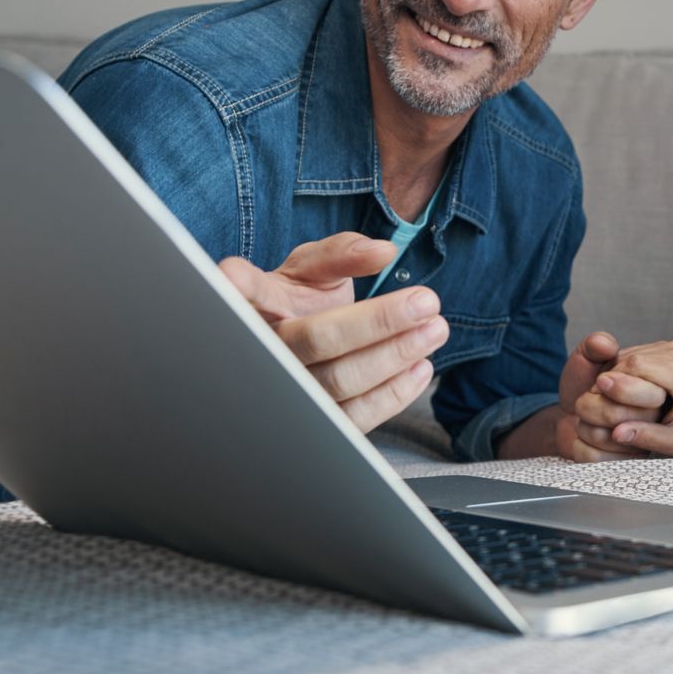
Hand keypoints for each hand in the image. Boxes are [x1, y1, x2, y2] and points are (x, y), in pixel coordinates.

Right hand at [217, 232, 446, 432]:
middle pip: (319, 340)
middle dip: (380, 321)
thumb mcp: (312, 267)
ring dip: (396, 355)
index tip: (236, 276)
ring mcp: (287, 391)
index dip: (237, 286)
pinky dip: (395, 394)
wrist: (294, 346)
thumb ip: (343, 253)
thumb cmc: (297, 302)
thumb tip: (383, 252)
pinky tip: (421, 367)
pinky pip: (355, 416)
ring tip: (435, 329)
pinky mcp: (314, 421)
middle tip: (427, 301)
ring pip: (341, 382)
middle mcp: (266, 351)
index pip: (247, 291)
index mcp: (256, 305)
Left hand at [553, 330, 654, 460]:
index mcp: (651, 387)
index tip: (598, 384)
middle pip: (617, 415)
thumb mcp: (586, 358)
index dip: (607, 385)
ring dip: (585, 427)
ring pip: (607, 437)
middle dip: (590, 406)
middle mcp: (653, 417)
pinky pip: (596, 458)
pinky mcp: (624, 465)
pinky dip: (580, 447)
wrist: (567, 413)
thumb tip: (606, 345)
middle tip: (585, 402)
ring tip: (587, 420)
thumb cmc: (583, 383)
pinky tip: (586, 439)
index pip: (634, 388)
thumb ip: (595, 345)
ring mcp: (641, 444)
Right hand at [565, 339, 672, 461]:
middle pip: (632, 359)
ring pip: (631, 355)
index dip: (616, 382)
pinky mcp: (667, 347)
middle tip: (597, 400)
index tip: (597, 393)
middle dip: (612, 380)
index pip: (639, 368)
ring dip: (616, 375)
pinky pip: (636, 354)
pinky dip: (624, 371)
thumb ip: (649, 438)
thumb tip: (618, 434)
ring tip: (610, 397)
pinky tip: (622, 388)